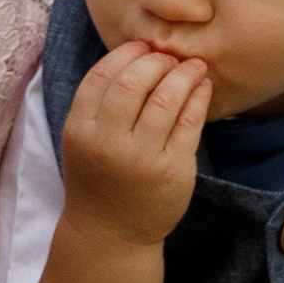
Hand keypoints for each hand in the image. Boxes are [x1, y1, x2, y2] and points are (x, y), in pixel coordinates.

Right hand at [61, 41, 210, 245]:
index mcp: (80, 129)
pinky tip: (203, 87)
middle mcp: (108, 142)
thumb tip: (137, 53)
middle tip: (170, 57)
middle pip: (135, 81)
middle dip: (157, 60)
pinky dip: (199, 97)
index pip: (101, 75)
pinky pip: (190, 122)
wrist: (111, 235)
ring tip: (193, 66)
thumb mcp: (83, 140)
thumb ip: (100, 103)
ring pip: (167, 98)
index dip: (125, 53)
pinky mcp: (173, 170)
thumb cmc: (98, 179)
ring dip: (184, 73)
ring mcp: (142, 157)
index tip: (142, 47)